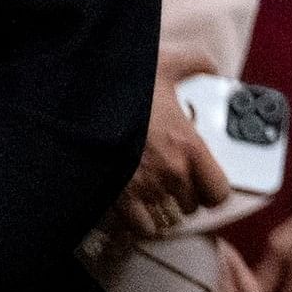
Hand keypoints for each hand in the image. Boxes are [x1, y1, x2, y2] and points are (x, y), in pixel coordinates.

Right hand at [114, 52, 229, 238]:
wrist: (73, 102)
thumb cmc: (122, 85)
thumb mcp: (165, 64)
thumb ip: (196, 64)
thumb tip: (211, 68)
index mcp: (188, 146)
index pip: (218, 191)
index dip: (213, 189)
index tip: (206, 182)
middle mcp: (169, 174)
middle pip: (189, 206)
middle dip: (184, 195)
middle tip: (174, 181)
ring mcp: (141, 190)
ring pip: (163, 220)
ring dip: (160, 210)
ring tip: (153, 195)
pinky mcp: (113, 200)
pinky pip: (136, 227)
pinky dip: (136, 222)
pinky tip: (132, 209)